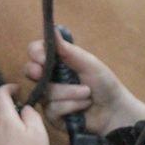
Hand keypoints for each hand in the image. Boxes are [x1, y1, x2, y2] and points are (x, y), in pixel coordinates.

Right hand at [25, 30, 144, 134]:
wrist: (114, 110)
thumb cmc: (104, 83)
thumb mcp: (88, 63)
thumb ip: (68, 50)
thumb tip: (52, 28)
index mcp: (57, 62)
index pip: (36, 52)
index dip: (35, 53)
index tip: (42, 58)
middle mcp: (49, 79)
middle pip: (30, 71)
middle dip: (36, 71)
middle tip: (41, 73)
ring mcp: (48, 98)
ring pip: (46, 92)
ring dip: (69, 92)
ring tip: (87, 93)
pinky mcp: (52, 116)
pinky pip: (52, 109)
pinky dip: (71, 105)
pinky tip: (82, 106)